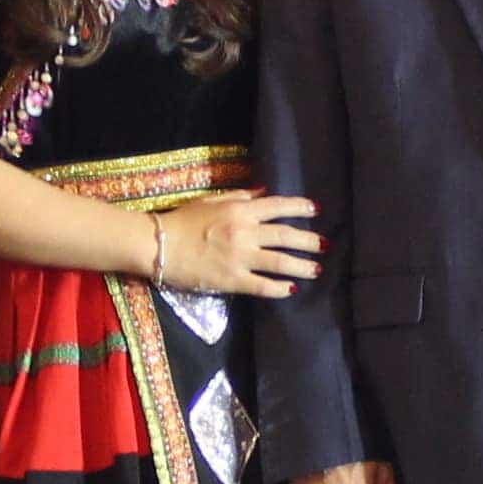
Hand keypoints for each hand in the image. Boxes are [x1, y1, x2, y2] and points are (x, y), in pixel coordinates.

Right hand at [156, 192, 323, 299]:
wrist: (158, 245)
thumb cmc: (183, 220)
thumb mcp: (211, 201)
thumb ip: (240, 197)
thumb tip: (264, 193)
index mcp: (240, 210)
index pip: (278, 206)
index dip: (300, 207)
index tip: (315, 210)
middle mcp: (245, 232)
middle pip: (286, 236)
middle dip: (308, 240)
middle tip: (324, 245)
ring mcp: (240, 257)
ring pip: (280, 262)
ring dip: (301, 265)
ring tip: (316, 269)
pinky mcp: (232, 280)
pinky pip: (262, 285)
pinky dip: (279, 288)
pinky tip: (290, 289)